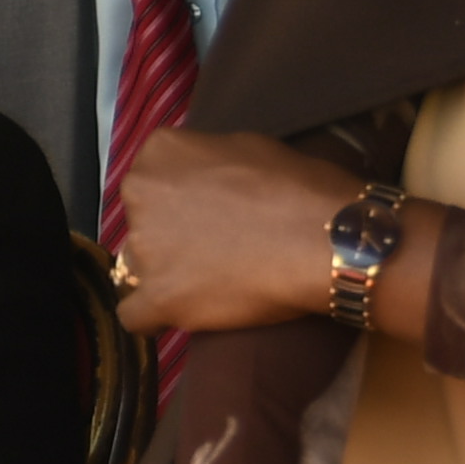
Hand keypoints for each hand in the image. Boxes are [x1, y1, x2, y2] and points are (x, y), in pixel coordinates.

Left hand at [111, 129, 363, 335]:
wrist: (328, 240)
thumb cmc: (302, 187)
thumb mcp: (251, 147)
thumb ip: (211, 163)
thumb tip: (205, 180)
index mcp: (161, 153)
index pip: (153, 178)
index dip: (181, 198)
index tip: (210, 211)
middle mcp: (140, 194)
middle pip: (142, 221)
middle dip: (170, 233)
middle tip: (216, 245)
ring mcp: (144, 249)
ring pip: (138, 266)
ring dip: (168, 272)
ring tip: (213, 281)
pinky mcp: (158, 298)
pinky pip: (135, 315)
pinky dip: (157, 316)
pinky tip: (184, 312)